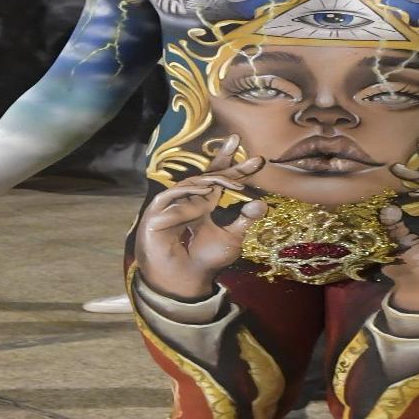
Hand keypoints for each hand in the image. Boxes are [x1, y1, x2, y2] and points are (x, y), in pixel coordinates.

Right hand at [134, 136, 264, 299]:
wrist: (185, 279)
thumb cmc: (205, 259)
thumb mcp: (231, 237)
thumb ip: (244, 220)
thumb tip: (262, 203)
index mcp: (207, 202)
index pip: (221, 179)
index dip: (237, 168)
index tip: (258, 159)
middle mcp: (190, 198)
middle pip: (207, 173)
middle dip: (223, 157)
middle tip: (236, 139)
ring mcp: (173, 203)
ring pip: (192, 181)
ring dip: (213, 178)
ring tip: (233, 182)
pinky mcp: (157, 212)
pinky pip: (172, 194)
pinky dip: (188, 190)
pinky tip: (207, 189)